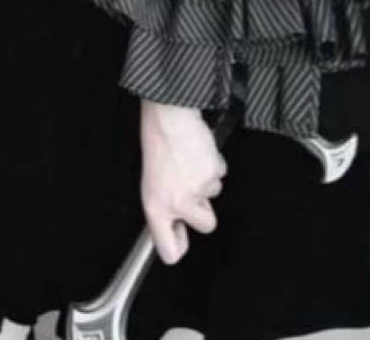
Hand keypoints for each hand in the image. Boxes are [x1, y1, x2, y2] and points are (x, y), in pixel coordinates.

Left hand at [139, 100, 227, 265]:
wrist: (169, 117)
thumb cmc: (157, 145)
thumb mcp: (150, 183)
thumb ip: (163, 208)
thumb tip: (176, 224)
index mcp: (157, 208)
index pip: (170, 251)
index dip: (178, 247)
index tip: (180, 239)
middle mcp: (178, 203)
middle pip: (206, 225)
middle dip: (203, 210)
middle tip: (191, 190)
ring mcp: (198, 189)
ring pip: (213, 194)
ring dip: (205, 181)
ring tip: (189, 162)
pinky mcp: (214, 172)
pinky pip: (219, 174)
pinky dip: (212, 165)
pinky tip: (198, 153)